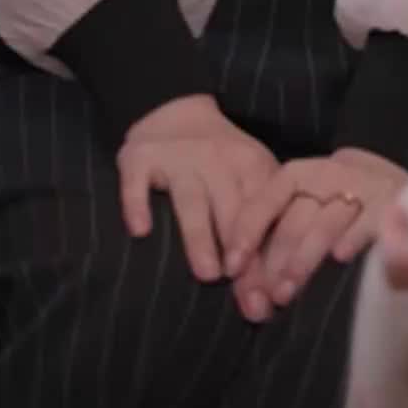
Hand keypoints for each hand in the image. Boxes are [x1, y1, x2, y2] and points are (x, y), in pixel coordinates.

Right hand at [117, 94, 276, 282]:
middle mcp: (216, 159)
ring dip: (201, 235)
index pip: (262, 214)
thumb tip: (270, 300)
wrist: (176, 107)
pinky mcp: (140, 156)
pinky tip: (140, 230)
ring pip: (191, 199)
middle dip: (241, 253)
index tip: (269, 298)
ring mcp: (177, 157)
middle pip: (231, 210)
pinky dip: (137, 203)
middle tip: (247, 297)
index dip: (267, 255)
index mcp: (250, 165)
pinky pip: (137, 181)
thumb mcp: (249, 182)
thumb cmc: (221, 163)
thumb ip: (260, 234)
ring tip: (208, 274)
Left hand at [225, 148, 407, 322]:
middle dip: (275, 258)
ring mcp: (368, 186)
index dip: (249, 227)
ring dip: (304, 257)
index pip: (271, 193)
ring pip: (326, 221)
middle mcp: (336, 172)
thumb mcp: (320, 206)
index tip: (232, 264)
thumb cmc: (356, 205)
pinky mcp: (398, 203)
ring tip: (286, 291)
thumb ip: (288, 230)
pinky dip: (355, 236)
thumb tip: (246, 277)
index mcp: (310, 171)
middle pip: (296, 215)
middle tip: (262, 296)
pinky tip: (342, 259)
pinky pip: (371, 220)